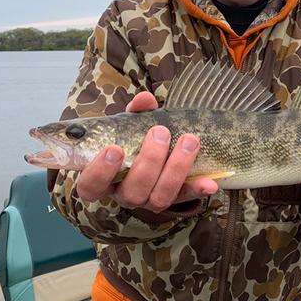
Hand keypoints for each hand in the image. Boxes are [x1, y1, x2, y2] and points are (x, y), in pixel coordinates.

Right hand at [76, 91, 217, 209]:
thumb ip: (135, 112)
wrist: (156, 150)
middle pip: (132, 191)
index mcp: (104, 179)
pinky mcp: (175, 200)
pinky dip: (198, 189)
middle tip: (160, 132)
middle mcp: (124, 194)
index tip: (114, 148)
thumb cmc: (134, 137)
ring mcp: (149, 201)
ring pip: (159, 197)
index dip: (100, 171)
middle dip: (148, 161)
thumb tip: (144, 100)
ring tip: (188, 140)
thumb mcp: (130, 123)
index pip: (90, 186)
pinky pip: (186, 198)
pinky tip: (210, 181)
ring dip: (175, 168)